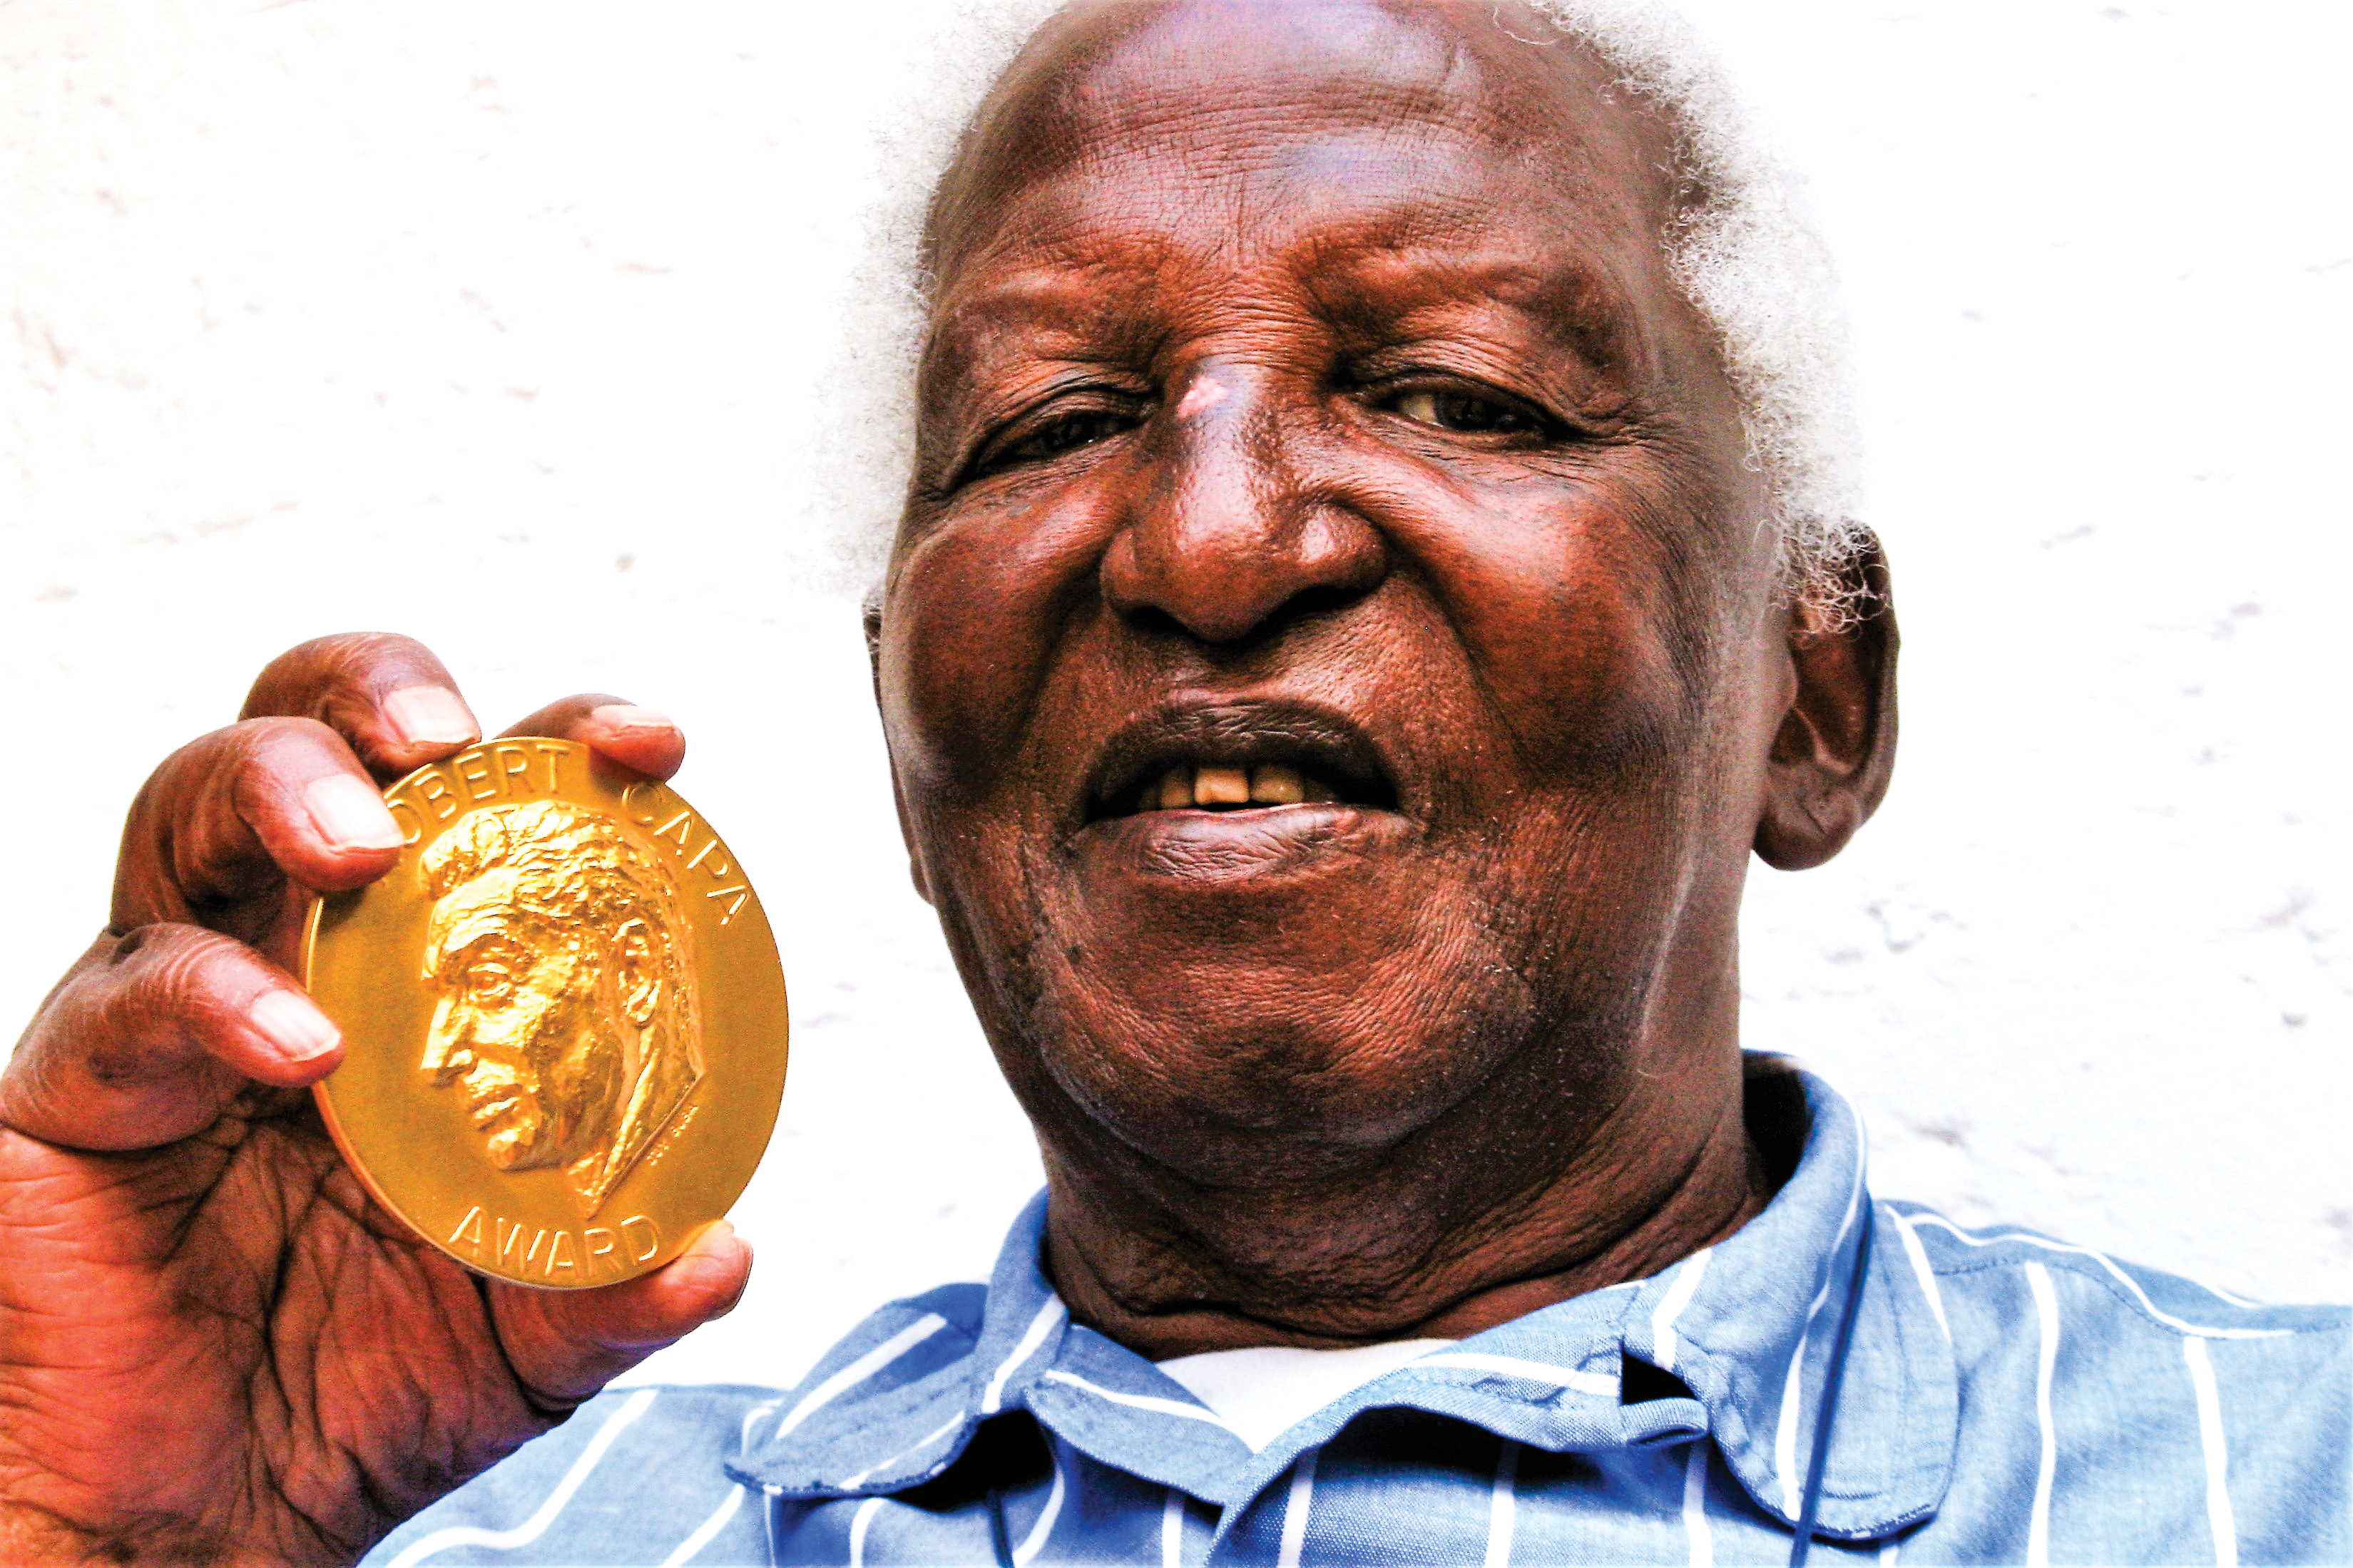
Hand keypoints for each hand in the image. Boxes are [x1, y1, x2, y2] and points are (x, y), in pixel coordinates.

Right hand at [0, 634, 752, 1564]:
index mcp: (423, 985)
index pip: (488, 814)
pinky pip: (126, 995)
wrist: (192, 1523)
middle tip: (447, 731)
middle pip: (311, 738)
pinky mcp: (75, 1083)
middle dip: (377, 689)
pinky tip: (304, 1047)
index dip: (564, 748)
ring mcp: (175, 1006)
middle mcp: (296, 957)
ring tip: (360, 844)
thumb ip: (616, 1290)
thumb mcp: (525, 1345)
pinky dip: (214, 998)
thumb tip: (724, 1253)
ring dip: (280, 786)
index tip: (653, 745)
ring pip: (187, 808)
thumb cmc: (356, 1396)